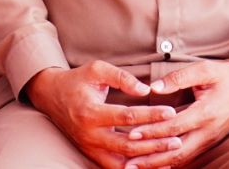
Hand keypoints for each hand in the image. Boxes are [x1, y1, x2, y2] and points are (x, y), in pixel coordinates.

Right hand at [25, 62, 181, 168]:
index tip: (171, 112)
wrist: (51, 96)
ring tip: (170, 155)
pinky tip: (154, 164)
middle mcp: (89, 135)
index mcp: (91, 112)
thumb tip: (145, 89)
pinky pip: (115, 167)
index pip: (127, 116)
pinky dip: (135, 168)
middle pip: (128, 145)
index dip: (151, 115)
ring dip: (148, 161)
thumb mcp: (97, 70)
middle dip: (155, 144)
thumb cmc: (77, 81)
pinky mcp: (91, 155)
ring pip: (123, 163)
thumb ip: (122, 77)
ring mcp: (90, 148)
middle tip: (177, 140)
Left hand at [122, 60, 228, 168]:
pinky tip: (155, 165)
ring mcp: (210, 140)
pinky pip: (189, 156)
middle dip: (151, 158)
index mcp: (206, 112)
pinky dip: (171, 163)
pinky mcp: (210, 142)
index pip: (173, 126)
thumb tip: (153, 88)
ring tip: (135, 167)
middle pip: (176, 151)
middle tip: (128, 162)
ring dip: (159, 164)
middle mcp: (208, 131)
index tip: (131, 134)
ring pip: (182, 158)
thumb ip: (178, 78)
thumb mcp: (205, 70)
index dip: (152, 131)